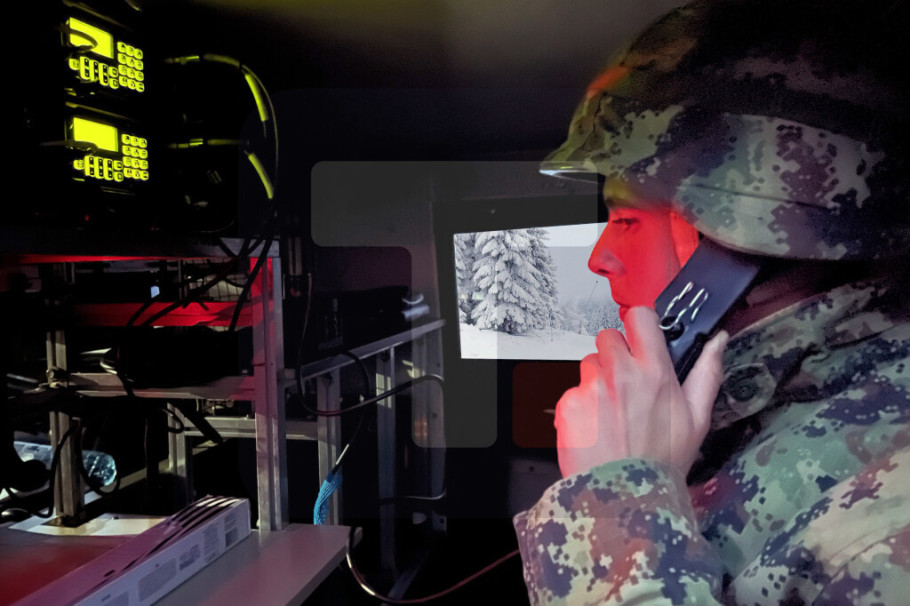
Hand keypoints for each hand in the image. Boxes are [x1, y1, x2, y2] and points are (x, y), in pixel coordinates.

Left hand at [555, 307, 727, 477]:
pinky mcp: (569, 404)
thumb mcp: (697, 419)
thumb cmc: (662, 461)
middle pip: (609, 338)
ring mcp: (591, 388)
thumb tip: (717, 340)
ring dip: (598, 379)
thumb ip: (706, 372)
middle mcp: (620, 374)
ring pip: (589, 364)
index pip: (640, 317)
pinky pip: (573, 391)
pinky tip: (596, 427)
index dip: (640, 324)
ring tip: (612, 412)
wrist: (625, 497)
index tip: (641, 336)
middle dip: (616, 354)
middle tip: (626, 383)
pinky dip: (581, 405)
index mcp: (654, 372)